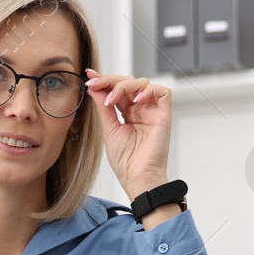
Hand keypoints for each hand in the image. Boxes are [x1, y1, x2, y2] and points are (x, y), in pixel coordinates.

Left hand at [83, 68, 170, 197]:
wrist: (138, 177)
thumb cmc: (125, 161)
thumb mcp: (109, 129)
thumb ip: (103, 107)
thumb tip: (94, 88)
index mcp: (128, 113)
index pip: (117, 90)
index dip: (104, 81)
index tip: (89, 77)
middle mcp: (141, 110)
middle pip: (128, 82)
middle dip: (110, 80)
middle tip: (95, 83)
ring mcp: (152, 111)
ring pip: (142, 83)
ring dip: (124, 86)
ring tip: (112, 99)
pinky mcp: (164, 115)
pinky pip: (162, 92)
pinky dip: (148, 91)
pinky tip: (135, 100)